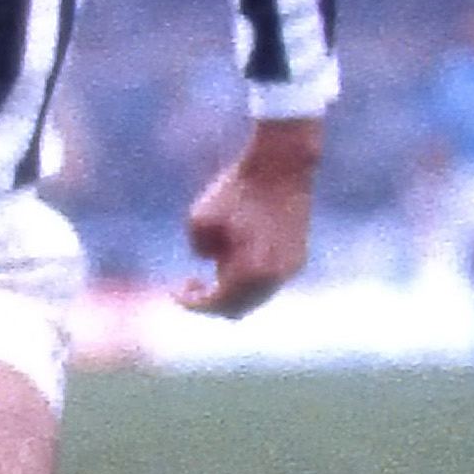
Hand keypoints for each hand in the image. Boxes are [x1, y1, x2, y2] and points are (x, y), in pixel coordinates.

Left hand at [178, 120, 320, 316]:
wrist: (281, 164)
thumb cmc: (238, 188)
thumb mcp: (200, 218)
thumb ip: (199, 249)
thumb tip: (209, 261)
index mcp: (252, 271)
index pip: (218, 304)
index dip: (192, 302)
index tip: (175, 289)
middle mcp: (276, 276)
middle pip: (238, 308)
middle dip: (212, 301)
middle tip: (192, 283)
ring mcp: (291, 268)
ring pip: (256, 297)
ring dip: (232, 290)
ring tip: (216, 260)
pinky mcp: (298, 256)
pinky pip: (269, 282)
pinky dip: (249, 280)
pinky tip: (235, 254)